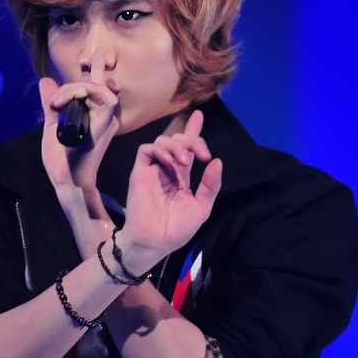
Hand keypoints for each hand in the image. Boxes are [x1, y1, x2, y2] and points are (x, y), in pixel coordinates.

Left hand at [39, 48, 119, 194]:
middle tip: (63, 93)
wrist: (64, 178)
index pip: (97, 87)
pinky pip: (108, 98)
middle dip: (79, 79)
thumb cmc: (61, 159)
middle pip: (97, 83)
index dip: (94, 71)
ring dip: (74, 88)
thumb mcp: (52, 126)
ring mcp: (106, 120)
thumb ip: (51, 104)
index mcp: (94, 116)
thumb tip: (46, 80)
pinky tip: (74, 95)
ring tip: (57, 102)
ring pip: (97, 86)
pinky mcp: (106, 125)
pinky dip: (91, 90)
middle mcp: (104, 116)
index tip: (87, 63)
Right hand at [117, 110, 222, 272]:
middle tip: (202, 154)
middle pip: (178, 140)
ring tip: (186, 162)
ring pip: (163, 141)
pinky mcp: (140, 172)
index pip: (187, 148)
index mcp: (181, 175)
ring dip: (178, 146)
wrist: (156, 241)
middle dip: (192, 140)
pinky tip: (170, 160)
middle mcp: (167, 169)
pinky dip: (160, 149)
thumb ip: (210, 185)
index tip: (199, 115)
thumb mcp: (202, 207)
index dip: (193, 130)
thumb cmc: (177, 229)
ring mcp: (153, 169)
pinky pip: (146, 150)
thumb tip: (217, 161)